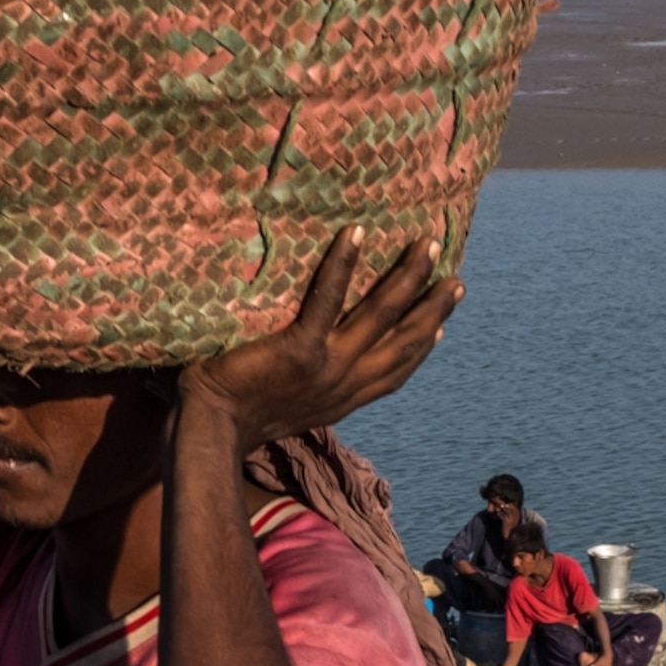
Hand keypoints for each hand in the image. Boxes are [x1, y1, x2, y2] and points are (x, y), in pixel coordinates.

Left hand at [180, 227, 460, 453]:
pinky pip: (328, 300)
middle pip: (403, 341)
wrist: (210, 432)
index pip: (393, 372)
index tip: (439, 325)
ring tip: (427, 246)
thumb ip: (304, 388)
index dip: (420, 348)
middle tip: (454, 278)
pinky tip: (356, 233)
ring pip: (380, 316)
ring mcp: (326, 366)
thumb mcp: (285, 410)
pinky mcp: (299, 350)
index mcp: (341, 400)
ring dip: (408, 279)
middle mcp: (344, 384)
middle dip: (431, 308)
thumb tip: (305, 364)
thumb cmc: (234, 420)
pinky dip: (344, 266)